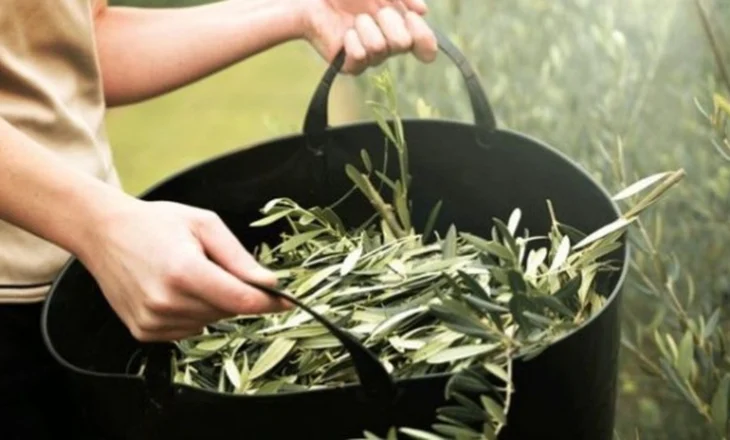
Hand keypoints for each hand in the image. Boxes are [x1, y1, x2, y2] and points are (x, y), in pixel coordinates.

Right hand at [77, 199, 288, 341]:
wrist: (103, 233)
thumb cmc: (157, 223)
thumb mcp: (204, 225)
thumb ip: (238, 257)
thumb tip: (269, 283)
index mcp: (184, 271)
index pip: (240, 300)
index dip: (268, 302)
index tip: (286, 300)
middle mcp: (167, 301)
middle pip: (227, 312)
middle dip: (233, 293)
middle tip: (215, 266)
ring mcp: (152, 320)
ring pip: (209, 323)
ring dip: (211, 303)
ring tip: (189, 274)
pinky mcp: (143, 332)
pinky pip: (187, 331)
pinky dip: (191, 314)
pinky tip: (175, 290)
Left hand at [301, 0, 437, 74]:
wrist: (316, 2)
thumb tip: (423, 11)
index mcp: (402, 29)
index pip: (426, 47)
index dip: (423, 34)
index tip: (410, 17)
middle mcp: (390, 47)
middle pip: (403, 44)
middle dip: (388, 21)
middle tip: (374, 12)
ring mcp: (371, 59)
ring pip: (379, 48)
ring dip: (365, 26)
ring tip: (355, 21)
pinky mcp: (352, 67)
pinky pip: (359, 56)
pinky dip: (351, 39)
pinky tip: (346, 34)